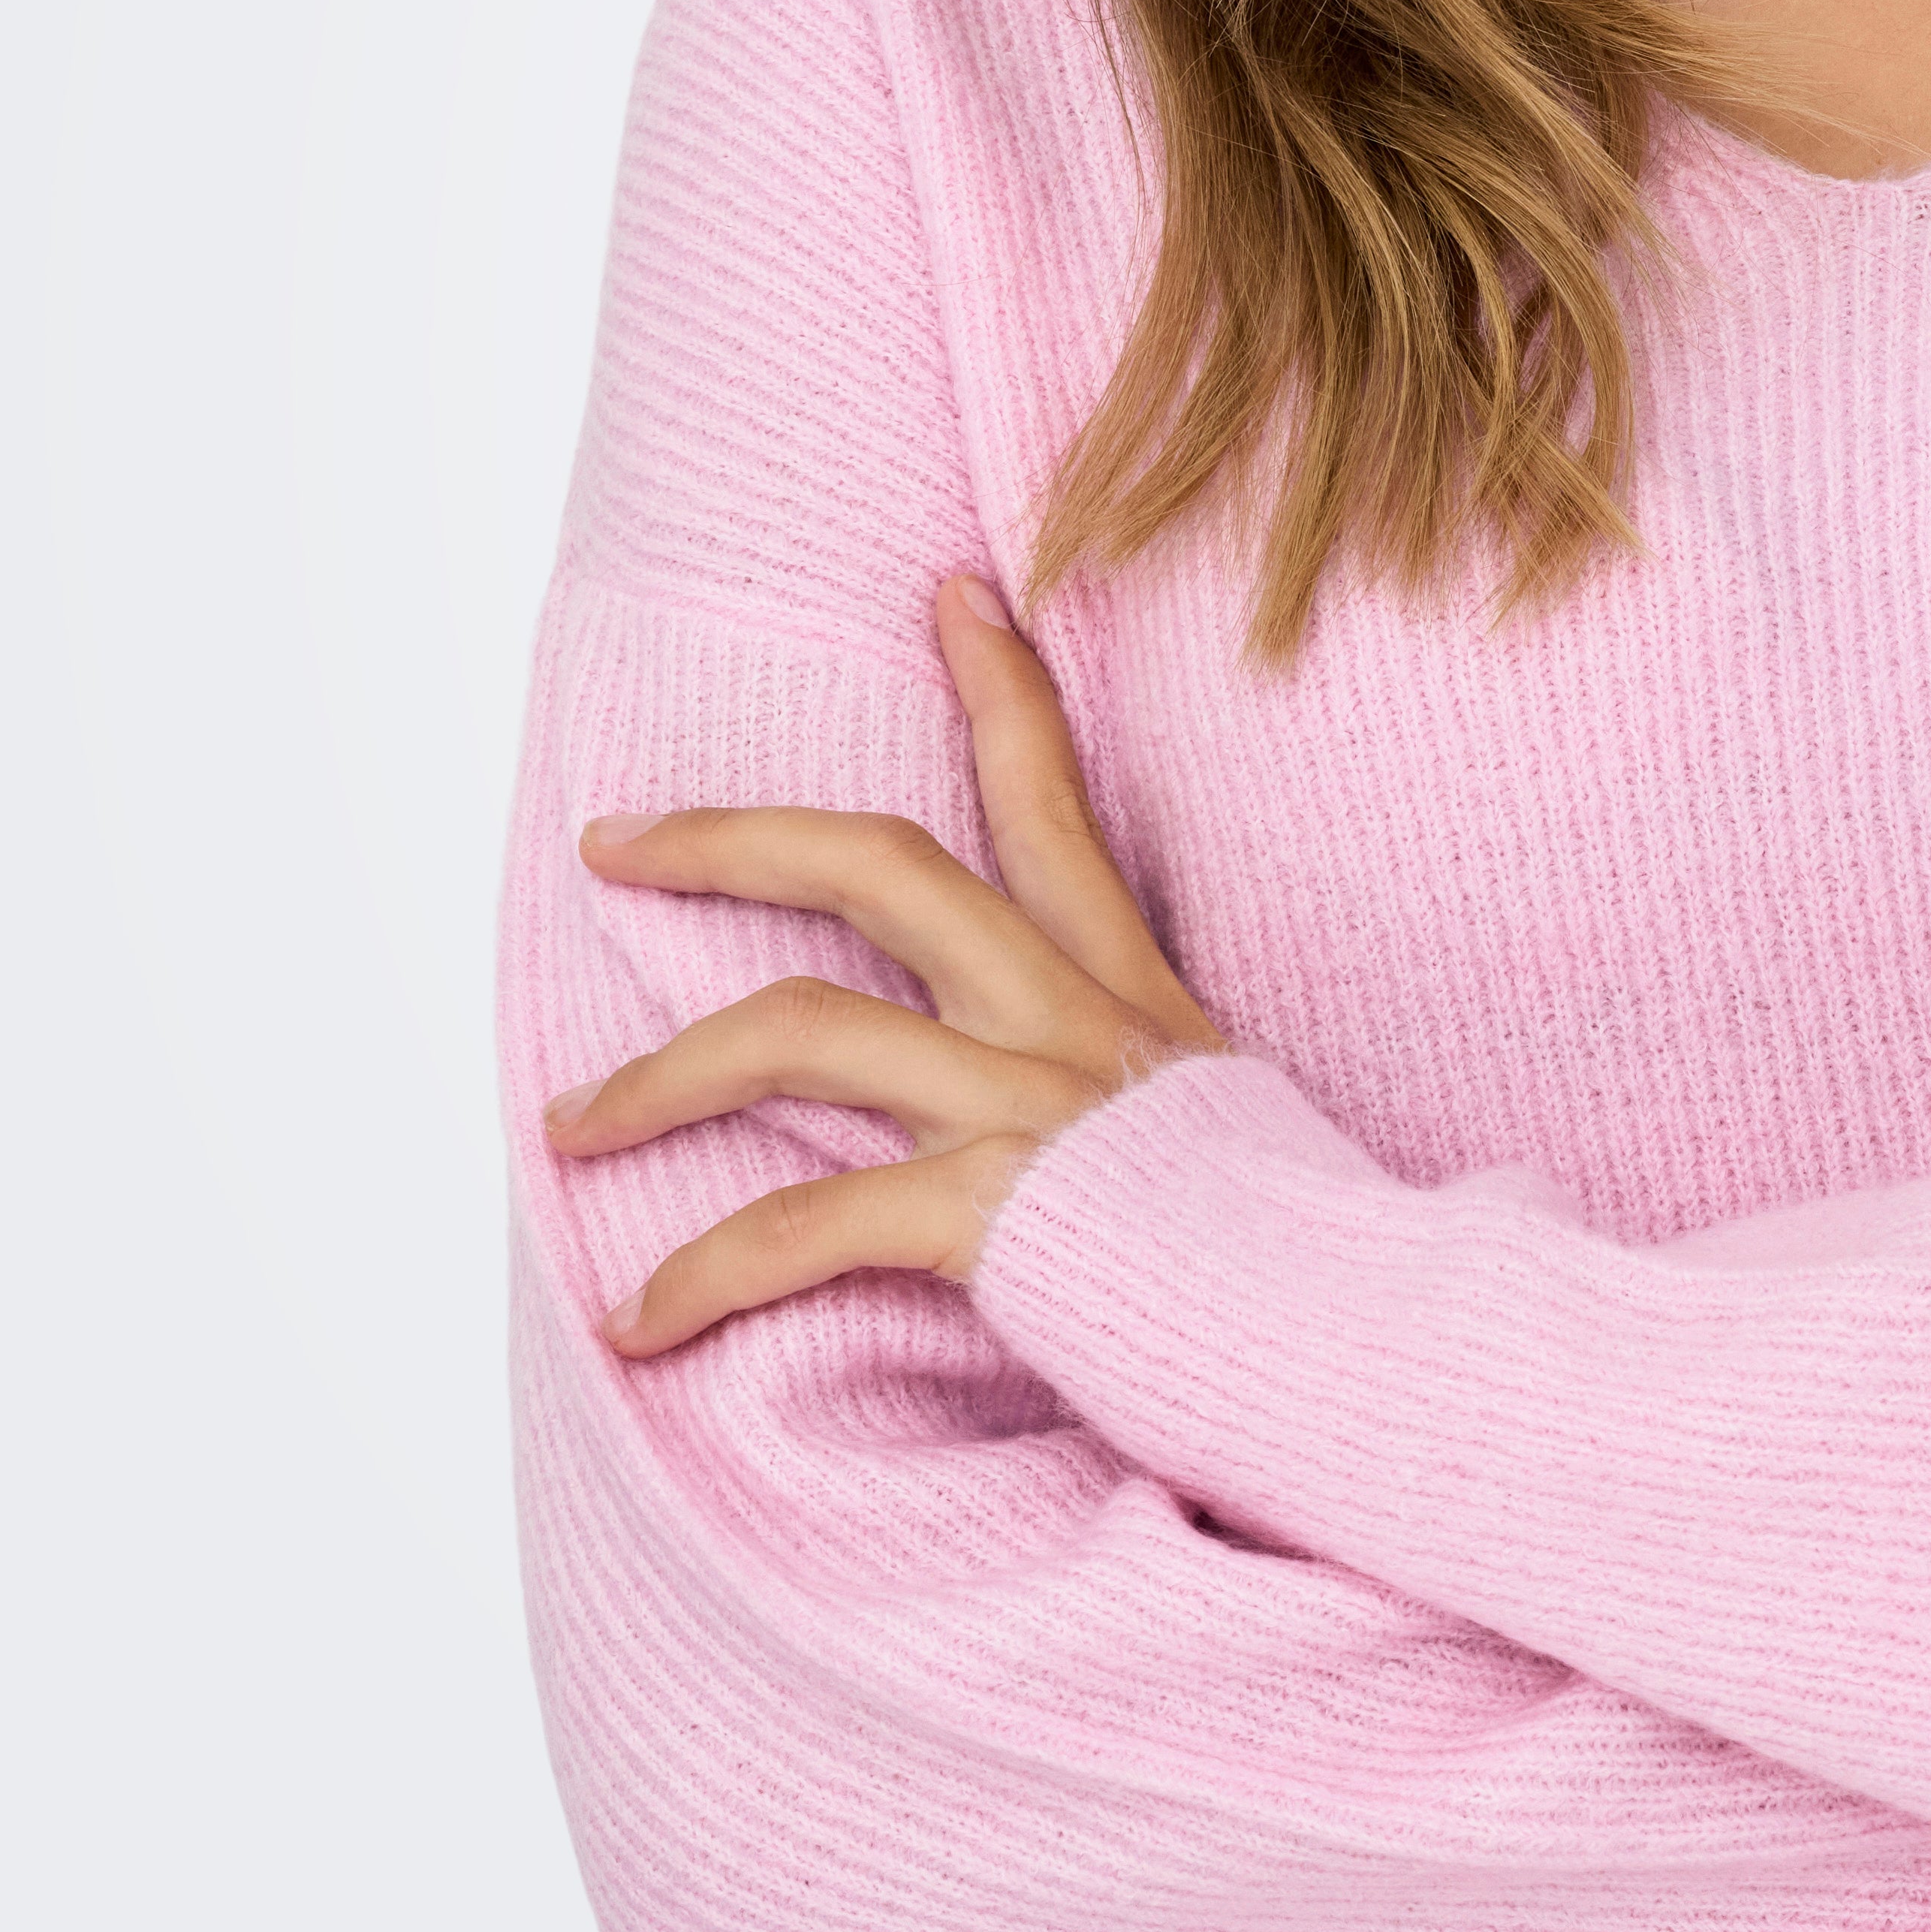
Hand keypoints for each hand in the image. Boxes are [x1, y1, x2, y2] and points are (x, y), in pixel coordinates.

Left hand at [548, 576, 1223, 1355]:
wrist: (1360, 1338)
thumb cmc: (1298, 1270)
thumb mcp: (1228, 1139)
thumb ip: (1150, 1108)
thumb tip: (1095, 1125)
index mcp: (1130, 994)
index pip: (1055, 809)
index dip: (1002, 688)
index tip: (951, 593)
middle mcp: (1071, 1020)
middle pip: (882, 864)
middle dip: (730, 839)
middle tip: (610, 839)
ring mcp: (1029, 1103)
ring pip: (798, 1029)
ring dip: (659, 1076)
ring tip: (570, 1120)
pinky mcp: (995, 1206)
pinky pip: (804, 1223)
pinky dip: (703, 1271)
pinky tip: (636, 1323)